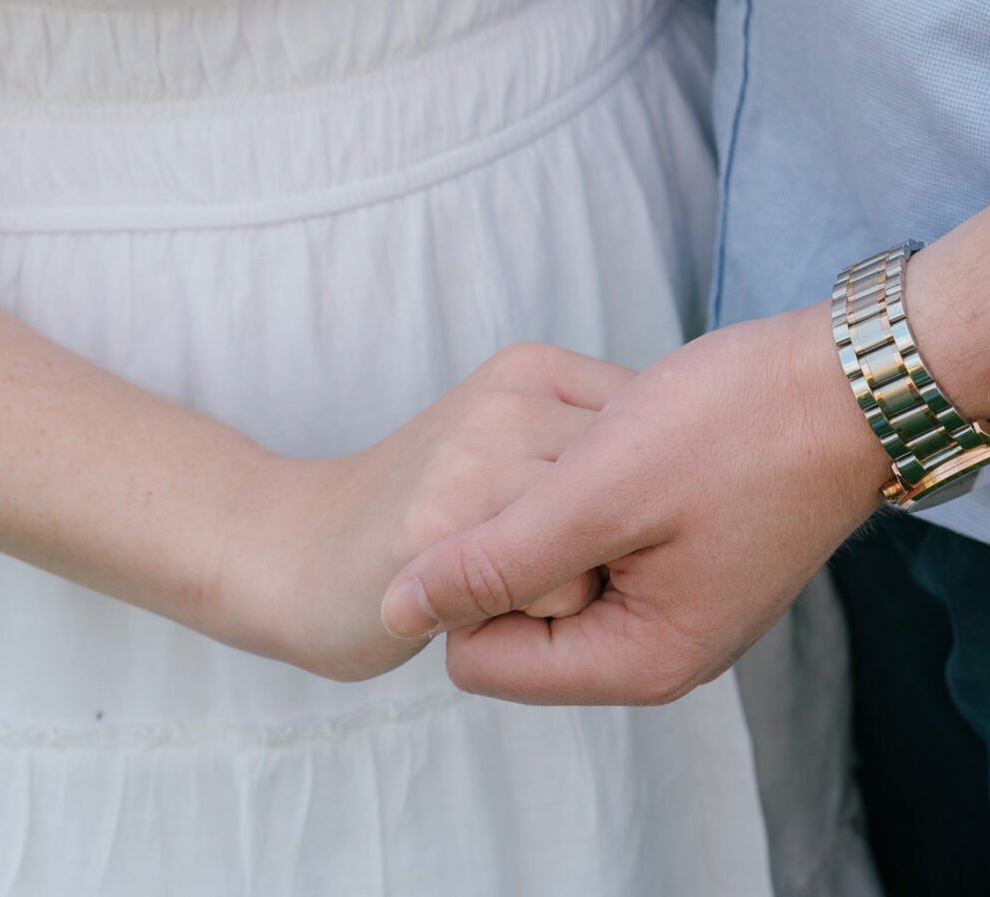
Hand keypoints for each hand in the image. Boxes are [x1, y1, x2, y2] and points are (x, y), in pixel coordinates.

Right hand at [205, 343, 631, 681]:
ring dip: (574, 586)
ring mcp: (480, 451)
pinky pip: (564, 589)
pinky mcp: (450, 522)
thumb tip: (694, 473)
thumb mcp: (510, 445)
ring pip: (607, 543)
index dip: (628, 511)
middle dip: (610, 549)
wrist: (295, 553)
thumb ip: (583, 445)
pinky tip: (474, 607)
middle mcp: (513, 396)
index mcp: (534, 369)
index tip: (571, 534)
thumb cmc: (425, 520)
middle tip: (536, 567)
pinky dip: (539, 620)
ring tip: (504, 583)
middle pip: (637, 495)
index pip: (653, 442)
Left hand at [378, 303, 890, 704]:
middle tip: (590, 466)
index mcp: (638, 658)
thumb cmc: (740, 426)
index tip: (535, 496)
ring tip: (623, 448)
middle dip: (528, 533)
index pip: (480, 654)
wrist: (856, 378)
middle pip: (519, 613)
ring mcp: (678, 596)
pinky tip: (643, 438)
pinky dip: (604, 480)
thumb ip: (497, 558)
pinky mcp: (689, 547)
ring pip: (558, 563)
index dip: (479, 571)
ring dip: (567, 499)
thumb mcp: (601, 489)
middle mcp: (659, 646)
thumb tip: (397, 606)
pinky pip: (604, 528)